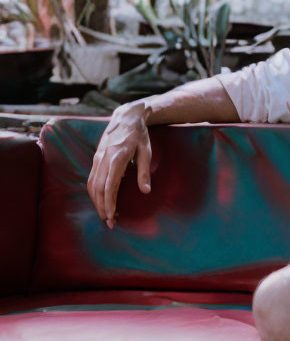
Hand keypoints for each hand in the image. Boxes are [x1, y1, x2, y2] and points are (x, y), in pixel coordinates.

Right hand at [87, 101, 152, 228]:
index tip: (112, 216)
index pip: (109, 185)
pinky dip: (95, 192)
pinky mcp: (96, 158)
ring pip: (92, 185)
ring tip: (106, 215)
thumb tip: (145, 191)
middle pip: (98, 188)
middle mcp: (103, 158)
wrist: (126, 117)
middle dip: (102, 207)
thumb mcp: (146, 151)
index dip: (109, 202)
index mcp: (117, 157)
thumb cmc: (139, 135)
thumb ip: (144, 172)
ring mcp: (97, 158)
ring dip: (97, 202)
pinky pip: (92, 179)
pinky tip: (102, 201)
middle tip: (110, 223)